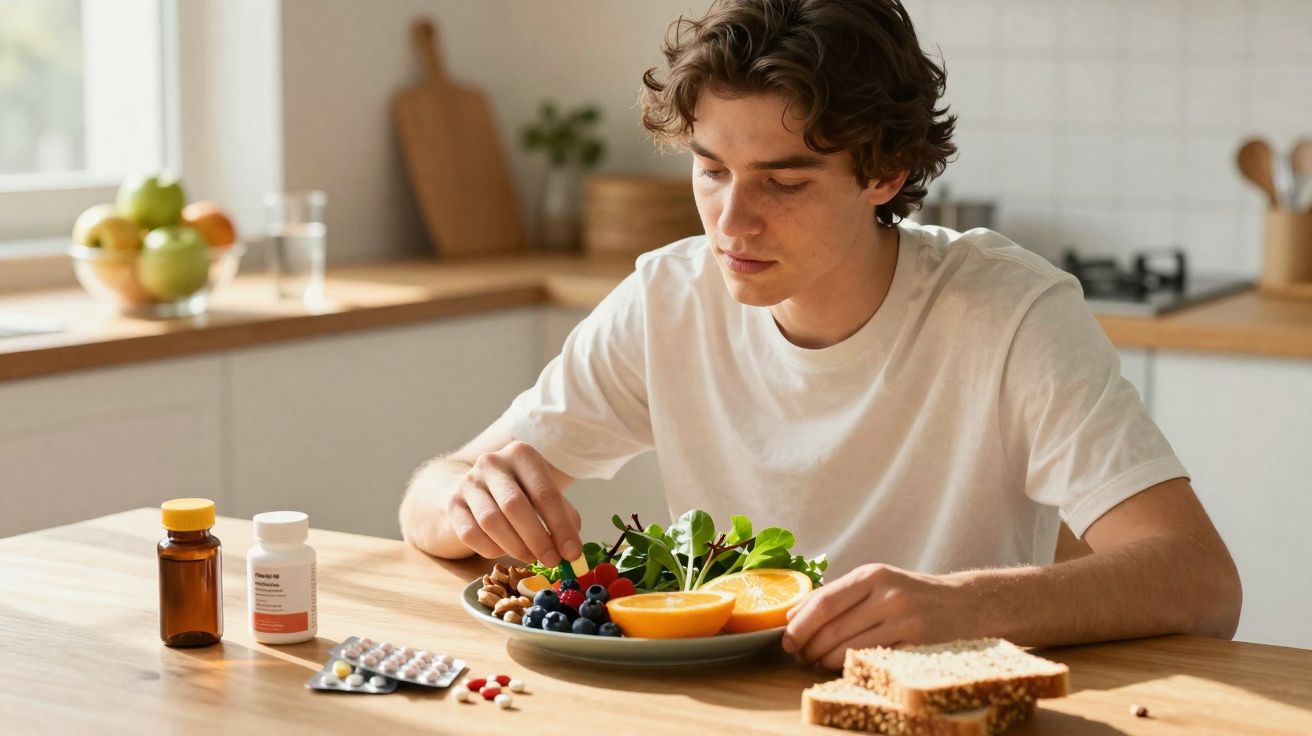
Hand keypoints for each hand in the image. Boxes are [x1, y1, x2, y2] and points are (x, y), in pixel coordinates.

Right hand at [446, 441, 581, 565]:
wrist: (473, 487)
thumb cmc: (518, 492)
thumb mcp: (543, 495)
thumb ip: (562, 518)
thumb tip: (572, 550)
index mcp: (521, 454)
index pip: (544, 493)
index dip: (560, 527)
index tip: (572, 553)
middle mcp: (492, 463)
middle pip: (514, 506)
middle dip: (537, 539)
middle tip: (551, 561)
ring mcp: (468, 482)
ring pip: (491, 522)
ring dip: (515, 547)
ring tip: (530, 557)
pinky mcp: (452, 504)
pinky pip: (471, 534)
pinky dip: (491, 549)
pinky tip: (504, 551)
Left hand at [782, 563, 974, 669]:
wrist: (965, 604)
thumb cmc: (911, 594)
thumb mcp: (877, 582)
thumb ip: (838, 596)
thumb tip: (792, 616)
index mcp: (872, 575)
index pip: (824, 601)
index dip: (800, 625)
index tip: (786, 639)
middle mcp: (888, 595)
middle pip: (832, 629)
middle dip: (809, 647)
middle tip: (799, 656)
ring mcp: (905, 620)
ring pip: (849, 649)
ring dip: (826, 661)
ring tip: (820, 661)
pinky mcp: (918, 644)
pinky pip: (873, 661)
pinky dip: (852, 667)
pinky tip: (846, 666)